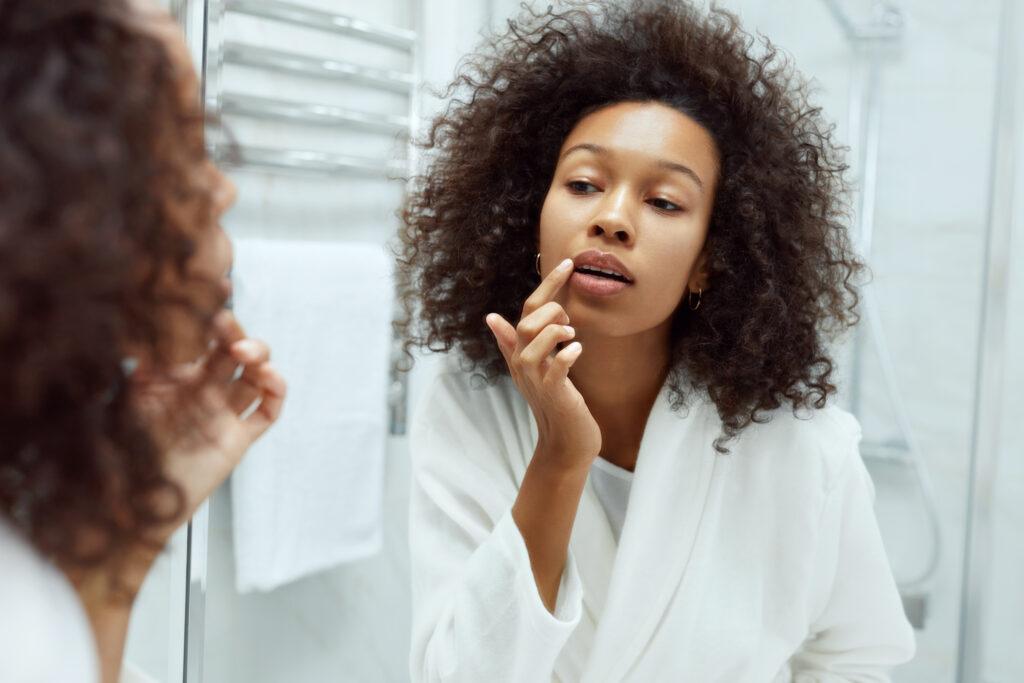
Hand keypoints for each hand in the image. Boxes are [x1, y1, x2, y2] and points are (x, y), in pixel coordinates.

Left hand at [134, 309, 285, 544]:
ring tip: (246, 354)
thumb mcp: (127, 394)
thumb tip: (153, 322)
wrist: (131, 502)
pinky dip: (275, 392)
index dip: (213, 315)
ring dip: (258, 357)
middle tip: (225, 324)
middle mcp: (202, 391)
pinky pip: (267, 412)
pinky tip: (269, 378)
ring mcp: (223, 413)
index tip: (218, 292)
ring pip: (254, 376)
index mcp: (176, 378)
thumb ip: (144, 361)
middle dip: (234, 332)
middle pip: (232, 351)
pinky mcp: (238, 438)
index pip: (201, 338)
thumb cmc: (122, 451)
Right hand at [486, 258, 600, 471]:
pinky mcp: (554, 395)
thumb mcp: (532, 370)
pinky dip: (566, 355)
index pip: (526, 311)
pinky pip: (555, 370)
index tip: (567, 263)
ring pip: (533, 343)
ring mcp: (537, 381)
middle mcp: (523, 365)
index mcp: (519, 353)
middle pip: (526, 323)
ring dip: (556, 331)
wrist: (565, 443)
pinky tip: (577, 348)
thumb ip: (511, 343)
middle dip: (551, 310)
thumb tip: (490, 317)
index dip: (547, 285)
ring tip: (572, 334)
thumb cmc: (554, 403)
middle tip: (570, 320)